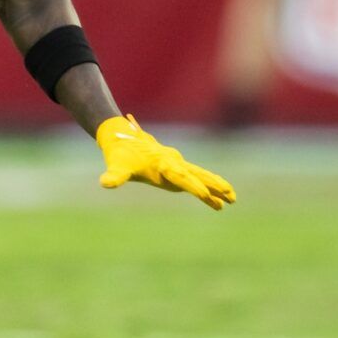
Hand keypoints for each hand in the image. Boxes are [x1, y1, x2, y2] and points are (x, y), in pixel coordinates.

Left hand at [96, 115, 236, 210]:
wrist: (120, 136)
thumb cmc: (119, 154)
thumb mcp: (117, 166)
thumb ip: (114, 176)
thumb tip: (105, 183)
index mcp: (162, 163)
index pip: (180, 176)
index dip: (193, 186)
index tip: (206, 196)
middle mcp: (173, 163)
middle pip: (197, 175)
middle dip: (213, 186)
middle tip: (230, 197)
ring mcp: (176, 164)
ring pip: (200, 175)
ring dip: (215, 186)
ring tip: (232, 199)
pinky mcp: (175, 168)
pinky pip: (195, 178)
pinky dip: (206, 187)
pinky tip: (217, 201)